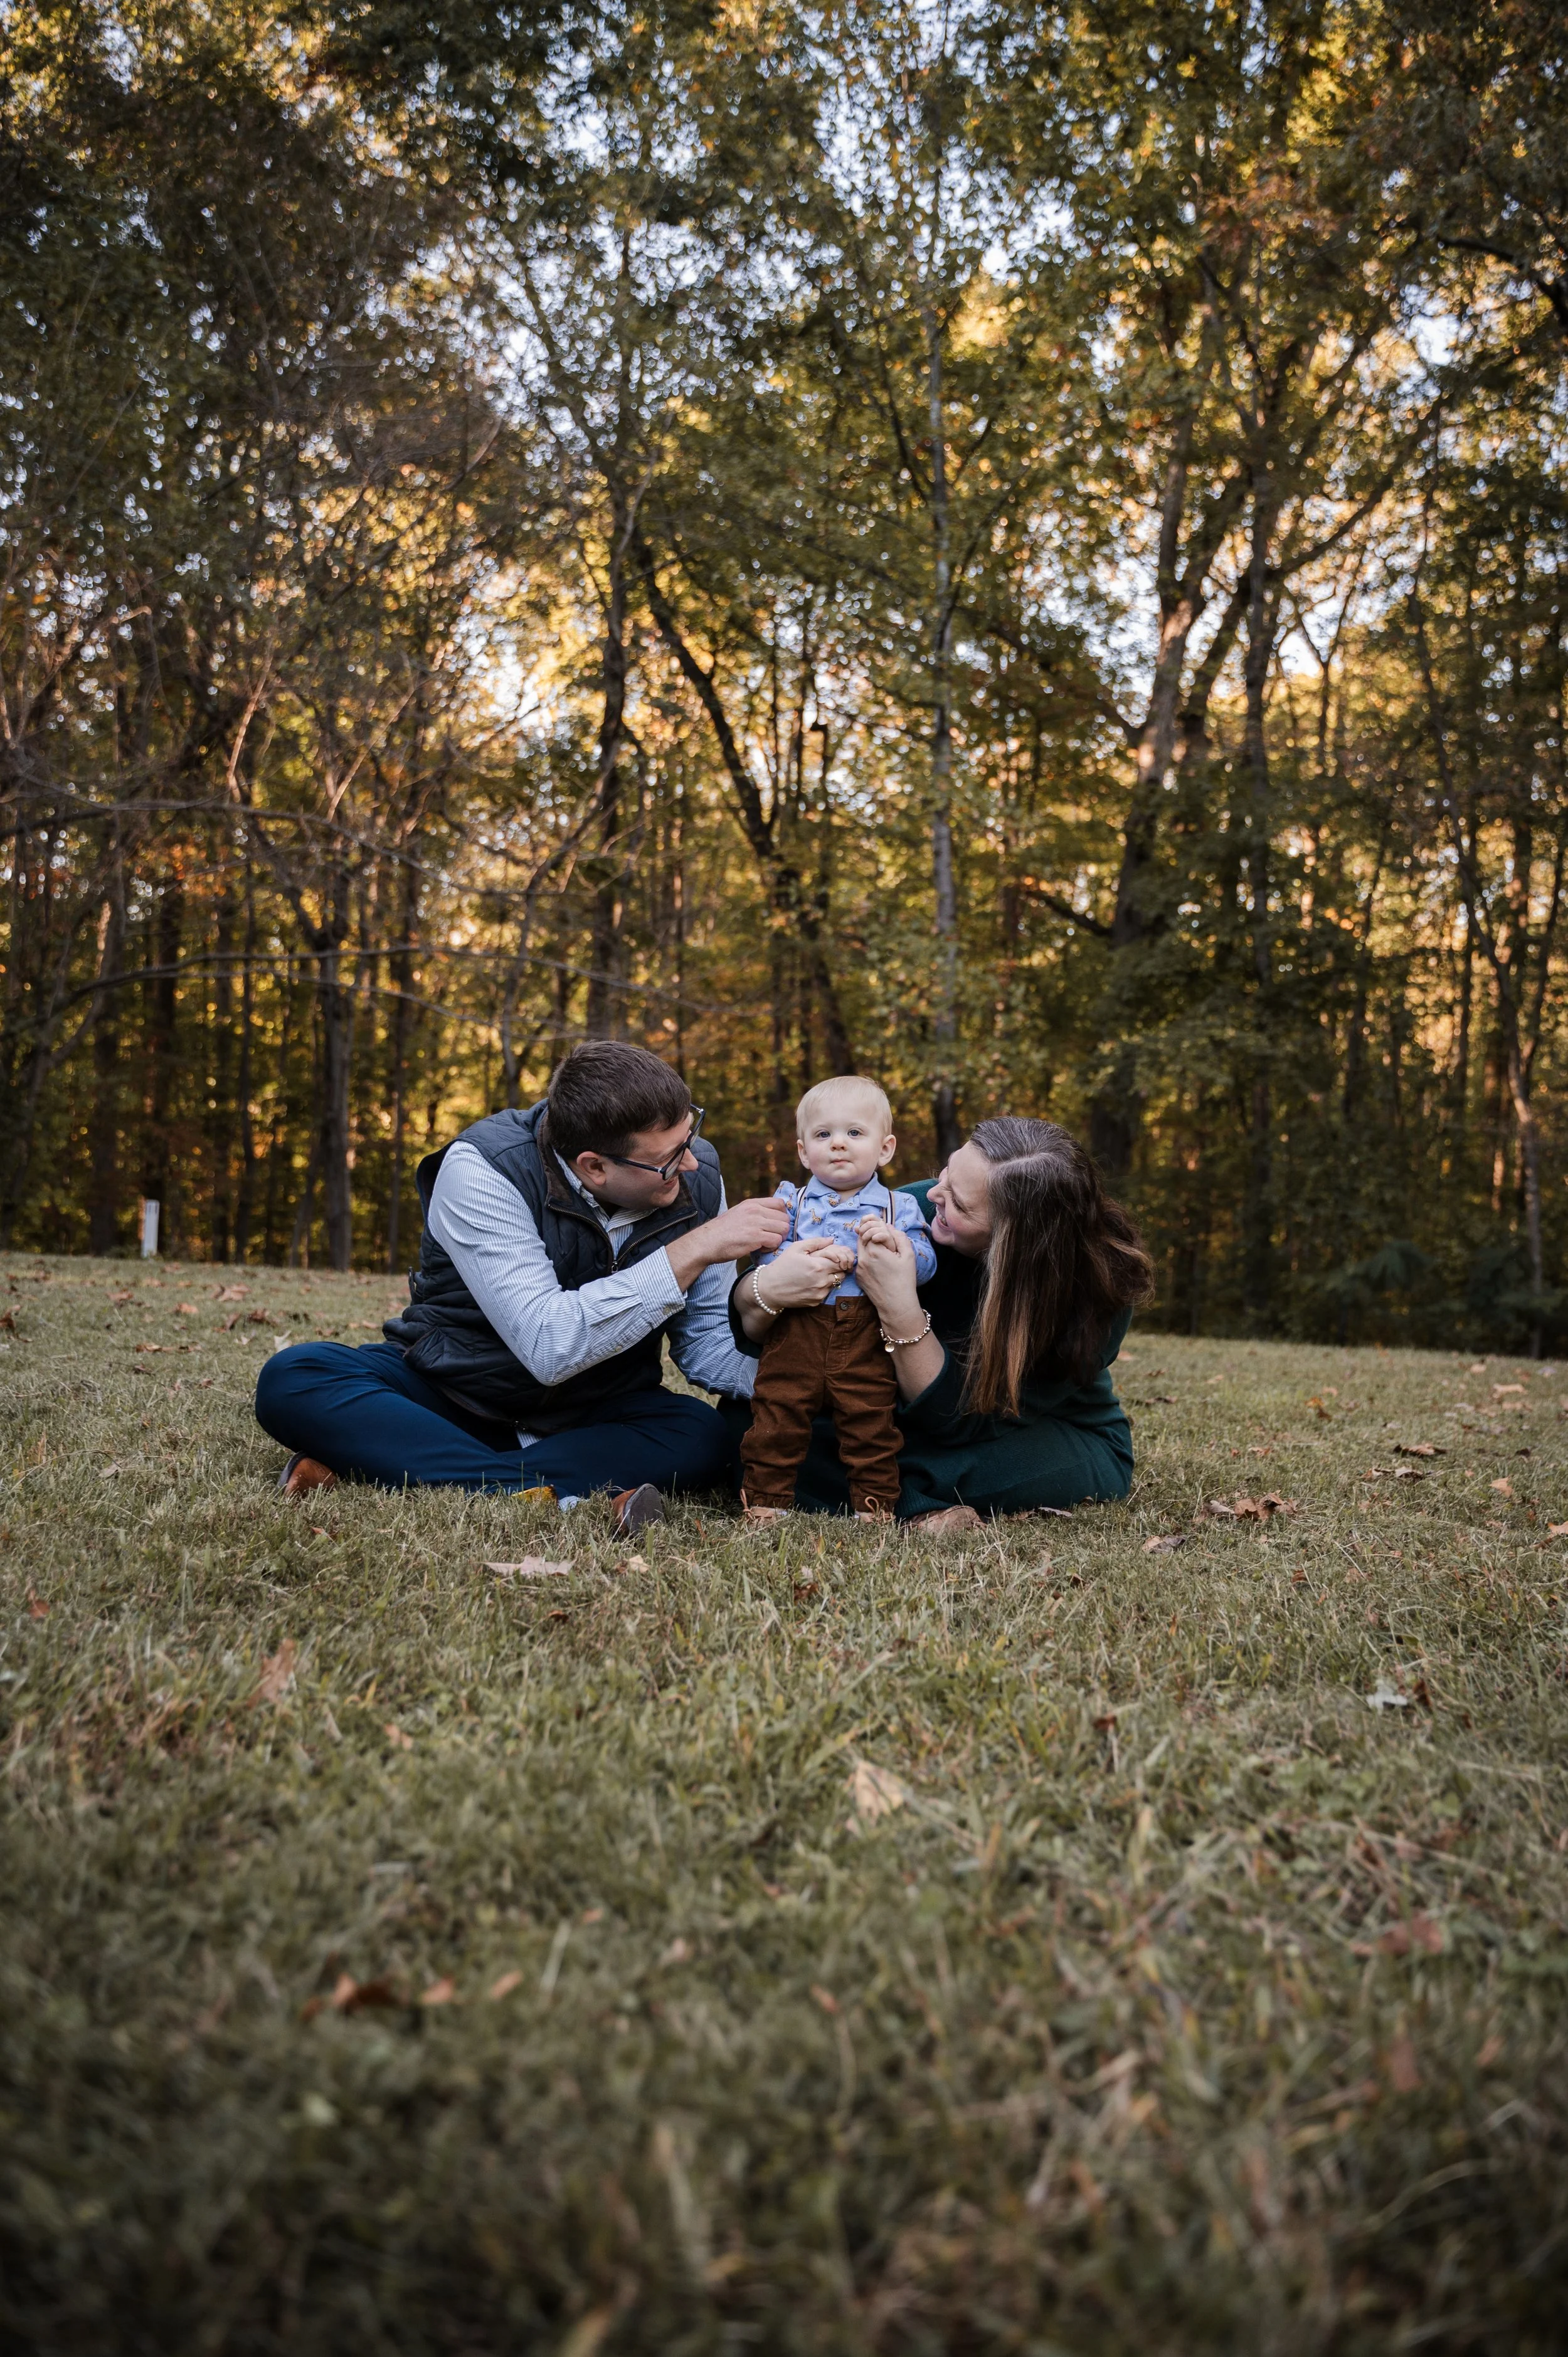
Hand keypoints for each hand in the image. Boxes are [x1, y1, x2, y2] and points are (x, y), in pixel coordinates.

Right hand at [665, 1193, 791, 1294]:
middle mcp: (755, 1210)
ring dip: (778, 1239)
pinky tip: (761, 1249)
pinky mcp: (755, 1237)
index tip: (775, 1226)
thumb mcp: (738, 1213)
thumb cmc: (721, 1232)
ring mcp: (755, 1223)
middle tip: (771, 1238)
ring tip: (766, 1244)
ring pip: (784, 1229)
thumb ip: (754, 1213)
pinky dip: (772, 1247)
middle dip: (781, 1230)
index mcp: (751, 1203)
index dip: (782, 1216)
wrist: (706, 1242)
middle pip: (785, 1218)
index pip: (780, 1203)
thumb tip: (771, 1219)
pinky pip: (776, 1241)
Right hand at [753, 1238, 851, 1308]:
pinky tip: (812, 1283)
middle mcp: (821, 1281)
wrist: (769, 1289)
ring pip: (836, 1283)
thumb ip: (816, 1242)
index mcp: (818, 1266)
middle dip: (838, 1267)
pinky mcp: (816, 1302)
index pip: (842, 1261)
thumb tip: (831, 1239)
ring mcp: (820, 1293)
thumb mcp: (796, 1248)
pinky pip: (827, 1292)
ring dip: (831, 1277)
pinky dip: (824, 1287)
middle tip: (827, 1264)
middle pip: (842, 1273)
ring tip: (818, 1273)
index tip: (834, 1257)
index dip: (840, 1258)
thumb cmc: (782, 1266)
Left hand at [853, 1217, 920, 1323]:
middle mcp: (863, 1259)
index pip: (870, 1230)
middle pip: (861, 1237)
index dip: (878, 1228)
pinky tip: (878, 1265)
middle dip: (870, 1233)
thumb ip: (899, 1236)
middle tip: (880, 1236)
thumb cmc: (904, 1280)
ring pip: (860, 1249)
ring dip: (868, 1245)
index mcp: (875, 1251)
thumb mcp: (908, 1255)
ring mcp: (858, 1269)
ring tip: (881, 1250)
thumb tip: (888, 1226)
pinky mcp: (858, 1277)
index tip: (886, 1232)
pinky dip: (867, 1258)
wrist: (896, 1305)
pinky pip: (860, 1261)